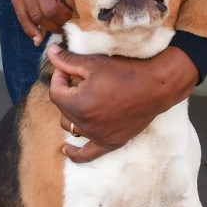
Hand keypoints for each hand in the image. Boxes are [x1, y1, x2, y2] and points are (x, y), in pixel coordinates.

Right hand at [5, 0, 79, 44]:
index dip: (79, 6)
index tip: (86, 12)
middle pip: (52, 8)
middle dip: (64, 20)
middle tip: (72, 23)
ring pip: (36, 15)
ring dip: (49, 26)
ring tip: (59, 29)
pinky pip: (20, 14)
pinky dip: (29, 28)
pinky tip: (37, 37)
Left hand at [48, 45, 198, 161]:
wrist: (156, 86)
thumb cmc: (125, 72)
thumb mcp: (93, 63)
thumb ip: (68, 60)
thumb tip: (51, 51)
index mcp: (78, 104)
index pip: (55, 93)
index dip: (59, 78)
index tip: (67, 69)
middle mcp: (86, 124)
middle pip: (62, 109)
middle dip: (66, 93)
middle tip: (79, 79)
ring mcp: (98, 136)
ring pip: (71, 127)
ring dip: (71, 113)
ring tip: (80, 100)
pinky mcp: (111, 142)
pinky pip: (87, 154)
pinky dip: (75, 153)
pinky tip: (66, 150)